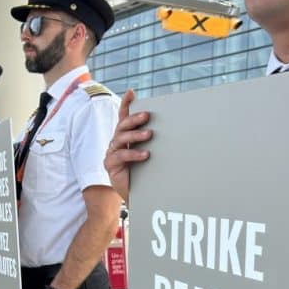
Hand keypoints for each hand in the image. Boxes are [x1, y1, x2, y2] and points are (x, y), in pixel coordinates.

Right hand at [103, 89, 151, 203]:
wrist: (140, 196)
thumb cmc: (147, 173)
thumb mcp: (151, 154)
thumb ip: (155, 142)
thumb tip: (178, 127)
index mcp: (126, 138)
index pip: (123, 117)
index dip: (126, 104)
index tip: (131, 92)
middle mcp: (117, 143)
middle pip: (122, 126)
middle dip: (134, 118)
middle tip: (147, 115)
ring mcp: (112, 153)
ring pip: (120, 138)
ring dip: (135, 135)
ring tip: (149, 134)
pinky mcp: (110, 165)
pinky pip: (120, 156)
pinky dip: (133, 154)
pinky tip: (145, 154)